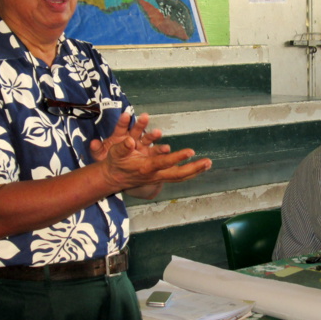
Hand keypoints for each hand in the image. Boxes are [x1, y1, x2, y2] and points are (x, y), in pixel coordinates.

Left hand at [90, 112, 164, 161]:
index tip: (126, 114)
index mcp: (119, 136)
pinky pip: (155, 152)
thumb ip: (96, 149)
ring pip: (147, 139)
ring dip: (153, 136)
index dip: (123, 121)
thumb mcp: (99, 155)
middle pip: (136, 129)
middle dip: (141, 123)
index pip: (121, 126)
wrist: (116, 171)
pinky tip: (166, 150)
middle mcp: (131, 138)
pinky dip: (161, 151)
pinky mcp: (147, 155)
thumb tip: (93, 143)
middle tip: (145, 116)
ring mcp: (140, 146)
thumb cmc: (107, 159)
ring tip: (158, 133)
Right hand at [96, 112, 211, 192]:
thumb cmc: (115, 163)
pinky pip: (177, 176)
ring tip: (207, 164)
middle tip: (208, 162)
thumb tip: (130, 140)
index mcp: (145, 168)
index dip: (178, 157)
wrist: (112, 178)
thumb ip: (122, 146)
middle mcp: (154, 174)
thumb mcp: (115, 153)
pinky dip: (188, 172)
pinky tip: (197, 167)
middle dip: (194, 169)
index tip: (191, 152)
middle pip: (178, 174)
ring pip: (180, 176)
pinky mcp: (159, 177)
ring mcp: (158, 177)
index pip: (165, 163)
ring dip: (194, 171)